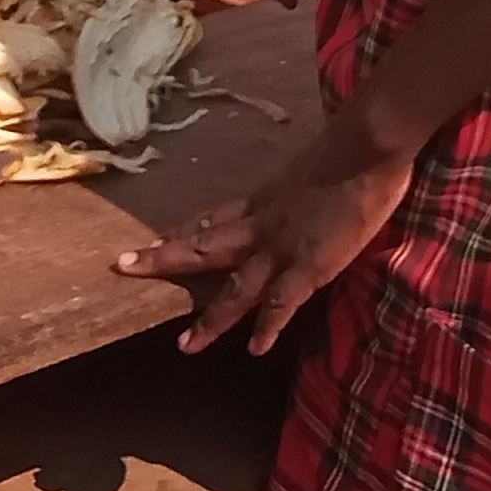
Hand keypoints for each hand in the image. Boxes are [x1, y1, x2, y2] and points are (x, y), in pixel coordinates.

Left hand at [118, 138, 415, 353]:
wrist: (367, 142)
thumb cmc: (351, 144)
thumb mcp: (313, 162)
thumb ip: (303, 182)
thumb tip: (307, 184)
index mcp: (265, 197)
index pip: (215, 217)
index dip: (185, 230)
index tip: (156, 239)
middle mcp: (263, 222)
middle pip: (205, 246)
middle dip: (163, 258)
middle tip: (123, 266)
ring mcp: (283, 246)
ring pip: (236, 287)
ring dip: (210, 318)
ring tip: (186, 346)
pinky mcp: (310, 264)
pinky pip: (282, 301)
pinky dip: (268, 325)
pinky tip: (254, 348)